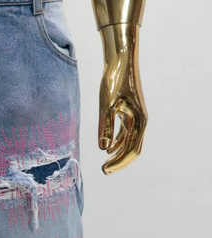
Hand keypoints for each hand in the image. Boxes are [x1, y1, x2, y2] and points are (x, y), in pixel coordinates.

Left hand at [98, 23, 146, 174]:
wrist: (121, 60)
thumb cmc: (114, 80)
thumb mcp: (106, 105)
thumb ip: (105, 127)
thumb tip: (103, 148)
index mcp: (138, 121)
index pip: (131, 149)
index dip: (119, 163)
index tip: (104, 170)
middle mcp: (140, 121)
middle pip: (132, 149)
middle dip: (119, 162)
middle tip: (104, 171)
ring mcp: (135, 116)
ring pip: (129, 142)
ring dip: (118, 154)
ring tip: (105, 164)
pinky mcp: (129, 112)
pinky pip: (125, 133)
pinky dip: (117, 143)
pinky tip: (107, 150)